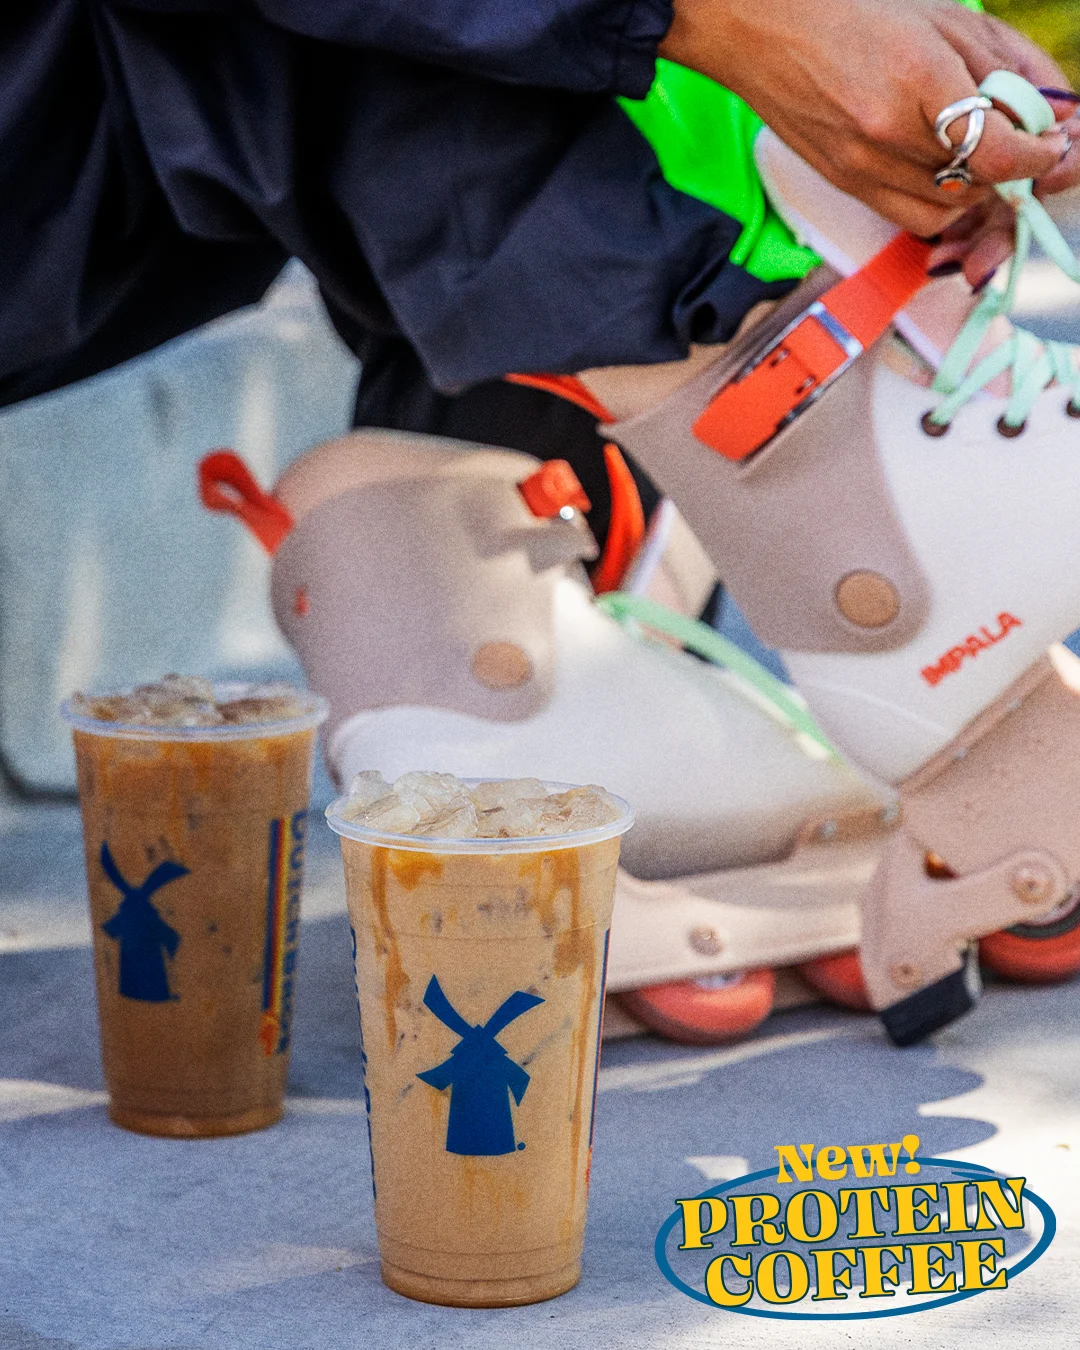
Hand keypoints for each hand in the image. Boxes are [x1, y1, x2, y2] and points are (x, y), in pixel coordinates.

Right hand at [660, 0, 1076, 236]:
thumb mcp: (941, 19)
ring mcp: (861, 166)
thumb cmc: (849, 12)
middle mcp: (886, 132)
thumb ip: (1004, 64)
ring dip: (977, 189)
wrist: (761, 30)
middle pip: (978, 182)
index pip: (994, 150)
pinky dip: (941, 204)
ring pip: (948, 209)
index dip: (1035, 156)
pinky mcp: (845, 184)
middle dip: (1011, 168)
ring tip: (977, 155)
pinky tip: (942, 172)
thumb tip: (1052, 111)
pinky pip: (912, 216)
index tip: (1050, 145)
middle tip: (1019, 143)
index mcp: (916, 77)